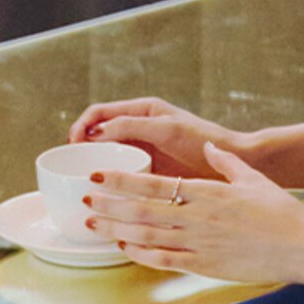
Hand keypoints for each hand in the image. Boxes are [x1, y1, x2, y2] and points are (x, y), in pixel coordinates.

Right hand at [67, 96, 248, 180]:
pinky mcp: (151, 169)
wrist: (232, 160)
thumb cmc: (202, 139)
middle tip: (71, 167)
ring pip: (108, 155)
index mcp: (142, 111)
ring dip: (94, 165)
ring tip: (83, 181)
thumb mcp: (165, 129)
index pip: (98, 113)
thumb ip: (131, 126)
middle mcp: (140, 128)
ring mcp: (144, 149)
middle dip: (81, 147)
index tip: (71, 145)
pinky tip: (105, 192)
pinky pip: (123, 171)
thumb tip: (95, 133)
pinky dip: (110, 179)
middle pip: (98, 134)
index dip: (80, 126)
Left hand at [82, 140, 303, 284]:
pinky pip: (164, 260)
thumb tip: (209, 148)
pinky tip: (125, 247)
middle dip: (108, 204)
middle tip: (84, 199)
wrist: (303, 247)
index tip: (100, 175)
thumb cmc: (283, 212)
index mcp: (208, 192)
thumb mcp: (254, 179)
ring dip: (115, 228)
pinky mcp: (206, 265)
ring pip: (146, 235)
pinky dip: (140, 254)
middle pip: (141, 210)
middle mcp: (198, 217)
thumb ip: (226, 162)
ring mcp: (200, 243)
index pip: (154, 183)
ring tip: (91, 222)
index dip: (122, 180)